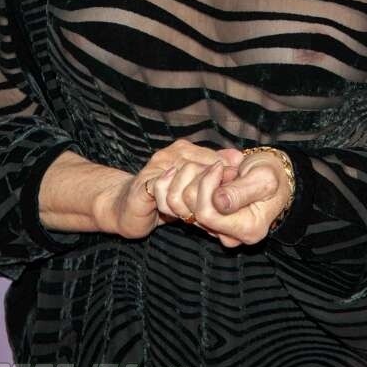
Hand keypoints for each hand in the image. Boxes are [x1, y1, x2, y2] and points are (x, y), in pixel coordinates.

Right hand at [92, 139, 242, 240]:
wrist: (127, 206)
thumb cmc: (165, 195)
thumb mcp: (193, 183)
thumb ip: (214, 172)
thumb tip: (240, 160)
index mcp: (184, 149)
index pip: (215, 159)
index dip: (226, 179)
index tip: (231, 197)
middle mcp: (170, 154)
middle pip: (203, 170)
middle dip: (211, 194)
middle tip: (217, 212)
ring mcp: (156, 167)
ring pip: (186, 182)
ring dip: (193, 204)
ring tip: (198, 217)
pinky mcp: (144, 185)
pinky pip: (165, 195)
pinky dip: (175, 208)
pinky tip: (179, 216)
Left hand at [149, 149, 293, 247]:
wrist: (272, 175)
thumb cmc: (270, 175)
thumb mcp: (264, 178)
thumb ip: (241, 191)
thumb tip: (219, 202)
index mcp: (247, 229)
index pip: (206, 214)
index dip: (208, 185)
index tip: (223, 167)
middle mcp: (229, 236)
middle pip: (190, 210)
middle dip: (200, 180)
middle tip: (219, 167)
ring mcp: (215, 229)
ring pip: (181, 205)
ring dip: (192, 180)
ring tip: (214, 170)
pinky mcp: (205, 220)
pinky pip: (179, 204)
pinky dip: (185, 183)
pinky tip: (198, 172)